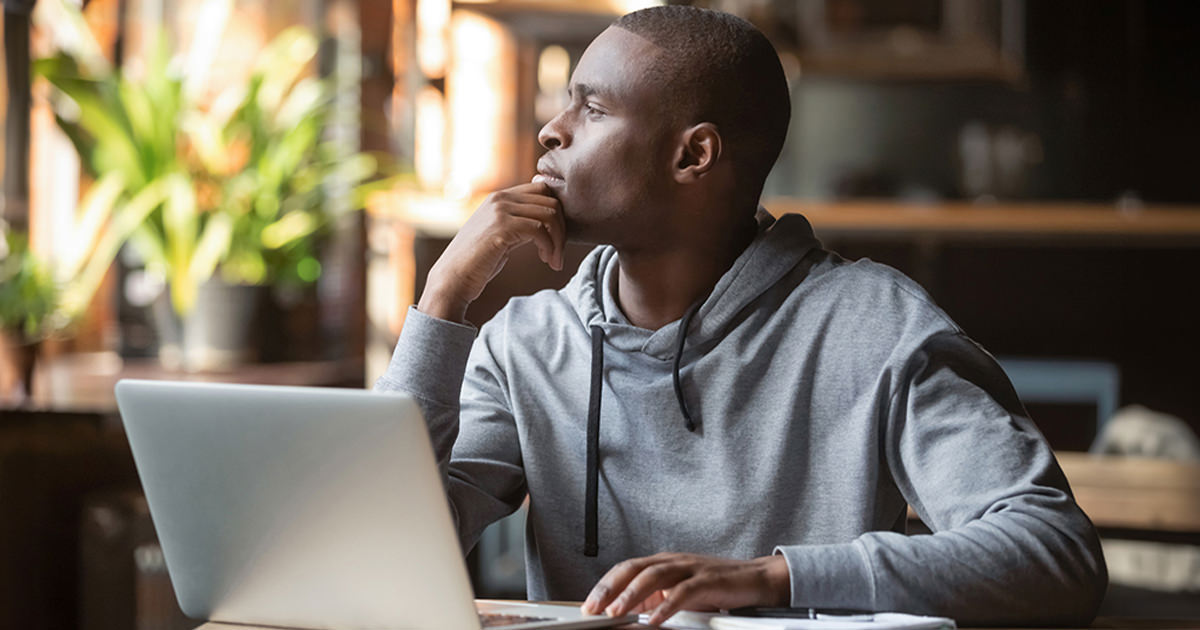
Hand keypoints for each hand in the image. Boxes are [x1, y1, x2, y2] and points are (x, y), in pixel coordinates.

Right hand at [418, 181, 564, 322]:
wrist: (452, 279)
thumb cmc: (477, 263)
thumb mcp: (500, 234)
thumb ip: (519, 222)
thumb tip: (547, 220)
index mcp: (500, 197)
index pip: (543, 189)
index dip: (557, 213)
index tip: (555, 239)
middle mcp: (500, 198)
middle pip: (551, 200)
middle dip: (562, 228)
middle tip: (559, 253)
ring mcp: (500, 211)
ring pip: (549, 214)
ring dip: (558, 241)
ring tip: (554, 261)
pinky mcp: (501, 228)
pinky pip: (539, 230)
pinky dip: (549, 247)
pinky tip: (546, 261)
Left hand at [581, 553, 789, 625]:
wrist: (755, 579)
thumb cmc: (716, 587)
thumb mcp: (679, 593)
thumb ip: (655, 599)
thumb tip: (630, 614)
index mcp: (663, 563)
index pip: (626, 569)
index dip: (605, 585)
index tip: (589, 604)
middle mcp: (673, 561)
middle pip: (634, 568)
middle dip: (609, 588)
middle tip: (593, 608)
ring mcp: (690, 568)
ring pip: (654, 576)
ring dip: (631, 595)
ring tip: (616, 612)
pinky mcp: (708, 580)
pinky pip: (683, 592)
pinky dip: (667, 606)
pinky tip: (655, 620)